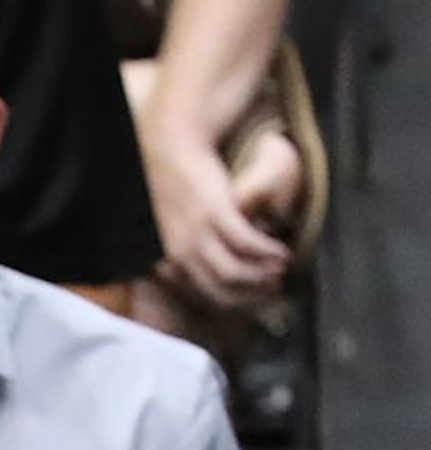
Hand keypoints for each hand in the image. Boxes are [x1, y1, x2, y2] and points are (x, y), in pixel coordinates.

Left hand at [147, 122, 295, 307]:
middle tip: (275, 284)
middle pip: (221, 290)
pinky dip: (266, 250)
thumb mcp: (172, 226)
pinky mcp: (216, 214)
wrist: (171, 149)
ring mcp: (197, 235)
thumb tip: (199, 267)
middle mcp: (180, 253)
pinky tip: (281, 248)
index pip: (202, 295)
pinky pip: (246, 244)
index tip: (255, 296)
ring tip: (281, 265)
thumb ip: (183, 248)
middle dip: (252, 293)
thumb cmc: (175, 184)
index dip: (234, 301)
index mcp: (169, 259)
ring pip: (235, 272)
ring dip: (262, 274)